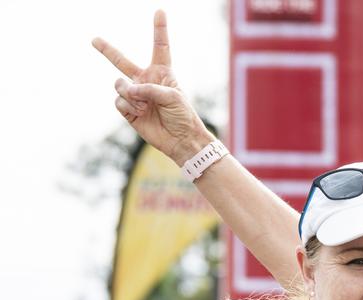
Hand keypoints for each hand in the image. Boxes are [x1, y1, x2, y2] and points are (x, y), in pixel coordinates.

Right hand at [92, 10, 212, 163]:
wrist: (181, 140)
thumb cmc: (183, 115)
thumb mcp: (172, 97)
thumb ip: (149, 89)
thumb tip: (127, 90)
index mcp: (162, 72)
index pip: (160, 46)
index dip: (159, 29)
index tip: (160, 11)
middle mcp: (145, 80)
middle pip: (122, 61)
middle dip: (107, 50)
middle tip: (94, 39)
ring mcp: (135, 95)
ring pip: (119, 84)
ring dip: (130, 93)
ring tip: (144, 104)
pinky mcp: (128, 109)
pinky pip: (119, 100)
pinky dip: (128, 105)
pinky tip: (140, 111)